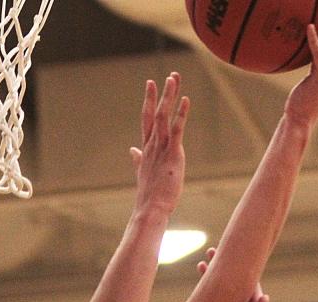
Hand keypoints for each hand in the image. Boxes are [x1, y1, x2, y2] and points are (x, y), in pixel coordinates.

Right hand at [131, 72, 189, 214]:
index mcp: (147, 148)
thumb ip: (138, 159)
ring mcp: (161, 148)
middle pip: (155, 113)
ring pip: (164, 117)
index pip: (147, 119)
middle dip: (161, 93)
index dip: (149, 101)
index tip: (151, 84)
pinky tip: (186, 100)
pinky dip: (181, 114)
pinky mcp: (172, 154)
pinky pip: (177, 130)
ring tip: (174, 79)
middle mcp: (152, 145)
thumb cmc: (150, 195)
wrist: (150, 208)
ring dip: (169, 96)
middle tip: (168, 76)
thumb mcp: (143, 172)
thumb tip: (132, 150)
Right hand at [197, 252, 295, 301]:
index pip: (243, 280)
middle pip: (231, 283)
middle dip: (220, 267)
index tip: (223, 252)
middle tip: (209, 251)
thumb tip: (262, 298)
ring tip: (201, 267)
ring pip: (224, 296)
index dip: (234, 267)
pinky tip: (201, 299)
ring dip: (213, 283)